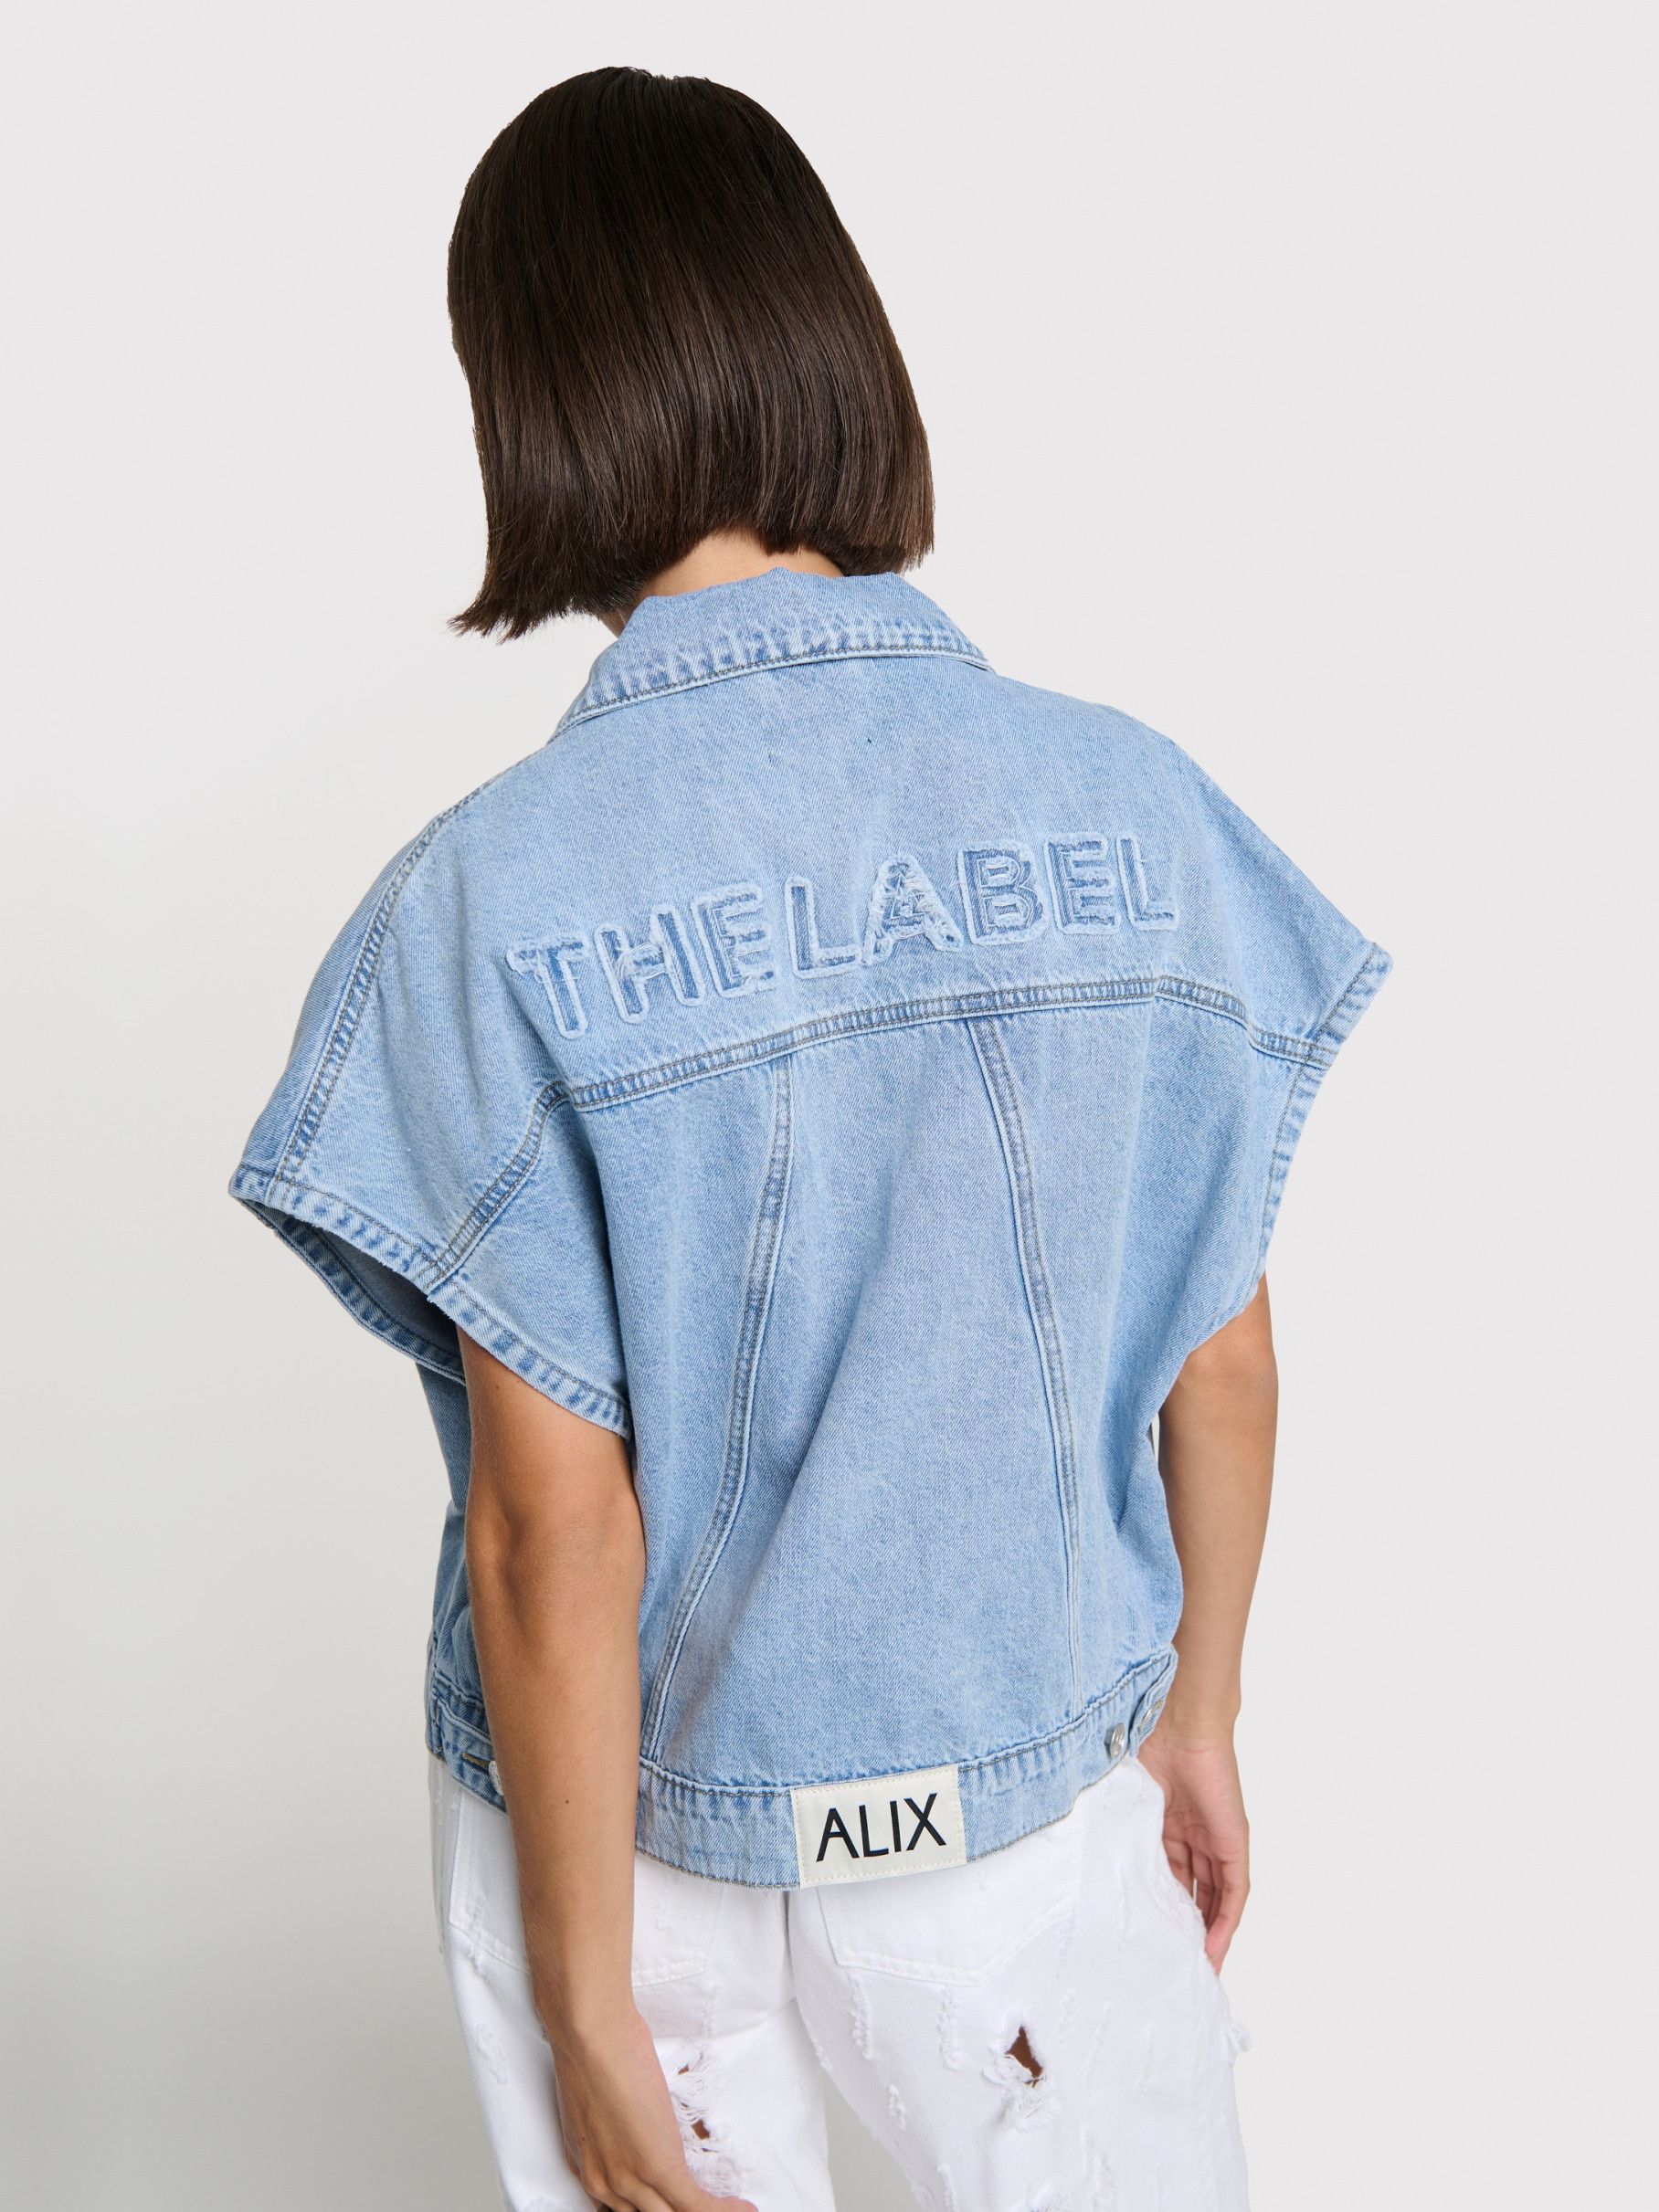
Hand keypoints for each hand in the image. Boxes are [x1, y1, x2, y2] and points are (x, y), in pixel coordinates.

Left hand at [546, 2001, 755, 2211]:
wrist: (591, 2034)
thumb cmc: (590, 2050)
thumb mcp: (597, 2104)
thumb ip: (618, 2128)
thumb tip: (649, 2127)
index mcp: (589, 2170)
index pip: (623, 2211)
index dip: (651, 2209)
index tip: (670, 2202)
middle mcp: (606, 2185)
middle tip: (705, 2205)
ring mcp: (632, 2180)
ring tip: (730, 2210)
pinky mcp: (659, 2167)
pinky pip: (696, 2206)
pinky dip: (724, 2210)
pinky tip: (742, 2208)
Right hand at [1135, 1731, 1248, 1969]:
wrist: (1179, 1723)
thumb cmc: (1146, 1747)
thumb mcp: (1125, 1801)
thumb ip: (1115, 1829)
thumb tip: (1081, 1859)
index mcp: (1166, 1825)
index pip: (1167, 1877)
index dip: (1159, 1909)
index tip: (1147, 1939)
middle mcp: (1194, 1836)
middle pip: (1193, 1893)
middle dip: (1185, 1929)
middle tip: (1171, 1964)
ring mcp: (1216, 1839)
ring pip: (1215, 1898)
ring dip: (1207, 1934)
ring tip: (1193, 1968)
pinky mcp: (1234, 1842)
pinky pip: (1234, 1892)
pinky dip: (1225, 1922)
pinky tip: (1213, 1948)